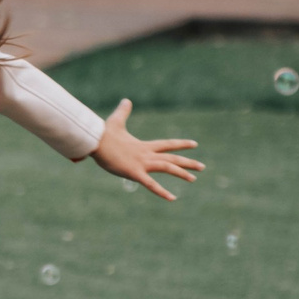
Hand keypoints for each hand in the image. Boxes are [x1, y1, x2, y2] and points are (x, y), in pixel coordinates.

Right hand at [86, 99, 202, 199]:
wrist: (96, 141)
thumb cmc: (103, 133)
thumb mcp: (115, 122)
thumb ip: (123, 112)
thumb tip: (126, 100)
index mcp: (143, 146)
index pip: (167, 144)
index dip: (181, 144)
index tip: (194, 144)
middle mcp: (146, 154)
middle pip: (172, 158)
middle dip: (188, 162)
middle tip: (202, 167)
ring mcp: (141, 164)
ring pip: (167, 167)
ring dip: (181, 173)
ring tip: (194, 179)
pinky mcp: (134, 173)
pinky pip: (151, 184)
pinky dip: (162, 192)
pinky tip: (172, 198)